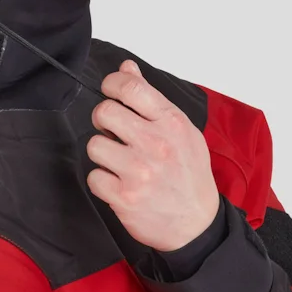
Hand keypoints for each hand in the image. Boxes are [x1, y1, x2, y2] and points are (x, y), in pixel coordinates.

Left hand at [86, 60, 220, 251]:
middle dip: (103, 120)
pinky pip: (94, 177)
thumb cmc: (188, 174)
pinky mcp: (124, 197)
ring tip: (120, 161)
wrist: (197, 224)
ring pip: (94, 145)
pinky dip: (102, 181)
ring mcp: (139, 172)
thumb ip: (150, 98)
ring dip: (103, 153)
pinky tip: (119, 183)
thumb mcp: (180, 130)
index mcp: (171, 123)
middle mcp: (156, 144)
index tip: (110, 90)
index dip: (112, 84)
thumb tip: (127, 67)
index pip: (131, 88)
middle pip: (104, 112)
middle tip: (113, 131)